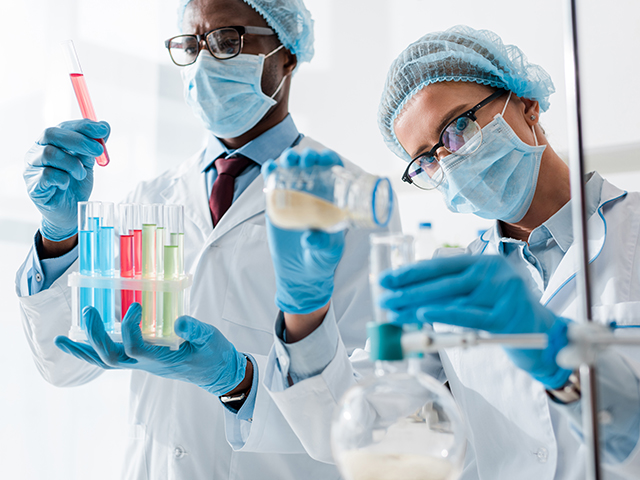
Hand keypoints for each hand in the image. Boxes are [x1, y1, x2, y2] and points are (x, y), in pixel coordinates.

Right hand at [24, 119, 109, 240]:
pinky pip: (48, 175)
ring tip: (81, 174)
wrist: (72, 213)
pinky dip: (64, 178)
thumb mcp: (88, 163)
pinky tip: (68, 184)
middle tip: (98, 150)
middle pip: (51, 134)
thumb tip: (104, 127)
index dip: (83, 126)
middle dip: (79, 140)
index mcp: (50, 143)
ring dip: (73, 164)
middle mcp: (37, 151)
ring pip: (50, 154)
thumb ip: (93, 146)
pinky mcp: (33, 185)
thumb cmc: (76, 185)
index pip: (63, 126)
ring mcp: (32, 168)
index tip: (103, 130)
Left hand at [55, 304, 246, 395]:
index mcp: (162, 360)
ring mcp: (143, 364)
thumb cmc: (215, 355)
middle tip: (87, 312)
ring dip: (83, 351)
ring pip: (106, 362)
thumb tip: (178, 320)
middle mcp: (147, 364)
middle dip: (95, 337)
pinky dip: (93, 353)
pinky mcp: (143, 359)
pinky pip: (112, 359)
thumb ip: (196, 330)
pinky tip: (80, 344)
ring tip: (61, 340)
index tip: (135, 305)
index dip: (129, 328)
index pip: (136, 347)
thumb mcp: (211, 339)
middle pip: (111, 357)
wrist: (218, 373)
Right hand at [261, 148, 344, 313]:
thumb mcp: (327, 253)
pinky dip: (271, 173)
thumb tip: (311, 238)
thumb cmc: (321, 260)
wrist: (300, 274)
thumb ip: (321, 245)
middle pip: (312, 167)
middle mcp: (314, 195)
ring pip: (291, 171)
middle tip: (306, 159)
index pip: (333, 174)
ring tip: (288, 160)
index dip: (330, 161)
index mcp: (332, 202)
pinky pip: (273, 184)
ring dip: (289, 160)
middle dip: (309, 157)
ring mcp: (294, 198)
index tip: (326, 158)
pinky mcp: (277, 205)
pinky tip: (270, 167)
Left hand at [379, 255, 571, 388]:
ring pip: (451, 298)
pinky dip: (444, 314)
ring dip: (418, 305)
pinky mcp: (506, 316)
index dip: (411, 273)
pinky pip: (469, 315)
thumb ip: (455, 289)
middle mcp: (493, 273)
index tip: (387, 280)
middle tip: (383, 298)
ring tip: (394, 311)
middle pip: (441, 281)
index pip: (440, 265)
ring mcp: (502, 292)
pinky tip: (424, 314)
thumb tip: (411, 294)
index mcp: (484, 262)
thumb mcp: (482, 292)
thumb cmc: (505, 313)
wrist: (545, 335)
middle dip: (408, 290)